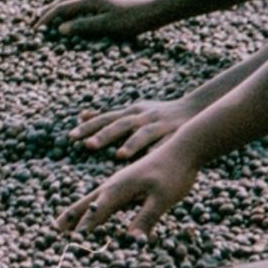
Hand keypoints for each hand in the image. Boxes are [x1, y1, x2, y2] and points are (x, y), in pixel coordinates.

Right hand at [40, 0, 160, 40]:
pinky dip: (70, 8)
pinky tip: (74, 16)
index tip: (35, 29)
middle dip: (48, 10)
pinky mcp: (107, 1)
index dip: (46, 18)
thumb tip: (60, 28)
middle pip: (63, 1)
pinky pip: (81, 3)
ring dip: (58, 8)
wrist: (155, 10)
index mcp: (90, 0)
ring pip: (72, 0)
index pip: (61, 8)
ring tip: (50, 16)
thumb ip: (83, 26)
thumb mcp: (106, 26)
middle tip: (35, 21)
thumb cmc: (132, 20)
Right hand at [59, 145, 198, 238]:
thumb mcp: (163, 198)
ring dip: (75, 213)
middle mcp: (113, 185)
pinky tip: (90, 211)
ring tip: (62, 224)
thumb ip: (146, 218)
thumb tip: (132, 240)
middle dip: (69, 219)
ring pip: (90, 200)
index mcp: (118, 190)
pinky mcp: (125, 183)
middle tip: (52, 233)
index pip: (95, 214)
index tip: (69, 247)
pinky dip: (90, 207)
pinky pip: (101, 198)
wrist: (184, 148)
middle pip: (85, 205)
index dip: (82, 231)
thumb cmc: (174, 173)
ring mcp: (118, 183)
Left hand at [71, 95, 195, 158]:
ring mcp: (160, 125)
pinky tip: (150, 159)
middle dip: (104, 135)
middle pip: (120, 124)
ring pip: (144, 133)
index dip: (88, 127)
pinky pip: (167, 143)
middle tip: (87, 146)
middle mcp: (143, 117)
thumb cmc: (158, 114)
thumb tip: (82, 114)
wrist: (197, 109)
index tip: (70, 137)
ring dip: (131, 143)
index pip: (106, 119)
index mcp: (131, 112)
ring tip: (119, 155)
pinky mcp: (177, 134)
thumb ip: (109, 116)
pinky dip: (159, 150)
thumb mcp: (133, 111)